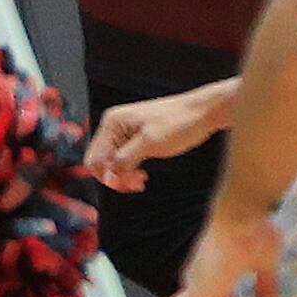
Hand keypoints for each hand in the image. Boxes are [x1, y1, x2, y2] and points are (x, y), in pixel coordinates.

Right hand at [86, 80, 235, 192]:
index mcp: (112, 123)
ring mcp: (124, 132)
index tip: (128, 183)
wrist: (201, 113)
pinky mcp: (135, 139)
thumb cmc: (179, 122)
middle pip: (101, 162)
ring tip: (141, 181)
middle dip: (115, 177)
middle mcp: (114, 126)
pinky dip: (130, 171)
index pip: (95, 158)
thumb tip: (109, 176)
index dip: (108, 175)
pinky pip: (123, 160)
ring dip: (123, 176)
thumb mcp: (150, 143)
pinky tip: (142, 176)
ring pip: (112, 163)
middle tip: (136, 183)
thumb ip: (125, 159)